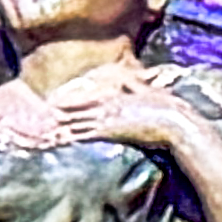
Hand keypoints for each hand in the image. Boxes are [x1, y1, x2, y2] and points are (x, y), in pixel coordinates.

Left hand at [28, 66, 188, 154]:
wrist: (175, 124)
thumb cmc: (168, 108)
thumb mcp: (151, 92)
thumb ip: (135, 86)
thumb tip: (123, 80)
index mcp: (117, 97)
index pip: (87, 100)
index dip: (70, 103)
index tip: (56, 105)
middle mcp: (109, 107)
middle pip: (77, 111)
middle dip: (61, 116)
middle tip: (46, 119)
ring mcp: (108, 120)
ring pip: (78, 124)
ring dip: (63, 128)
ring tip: (48, 133)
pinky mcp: (111, 132)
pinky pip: (86, 136)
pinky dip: (72, 138)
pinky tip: (63, 141)